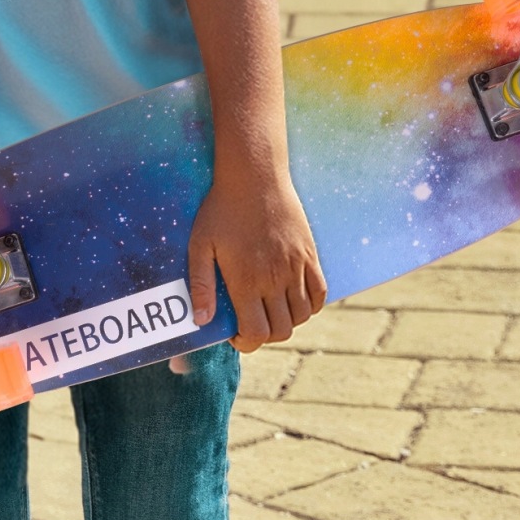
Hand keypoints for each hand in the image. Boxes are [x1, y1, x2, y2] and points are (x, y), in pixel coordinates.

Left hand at [187, 171, 326, 352]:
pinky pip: (320, 293)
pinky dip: (310, 305)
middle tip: (252, 322)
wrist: (255, 176)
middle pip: (282, 330)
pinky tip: (293, 299)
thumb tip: (201, 321)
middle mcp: (275, 279)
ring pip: (302, 316)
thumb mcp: (200, 245)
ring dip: (287, 321)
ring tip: (270, 309)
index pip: (257, 334)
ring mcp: (296, 267)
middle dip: (265, 335)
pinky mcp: (309, 255)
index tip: (237, 334)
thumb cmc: (221, 209)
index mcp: (247, 281)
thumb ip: (201, 285)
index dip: (246, 343)